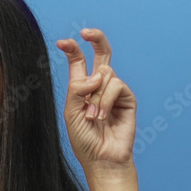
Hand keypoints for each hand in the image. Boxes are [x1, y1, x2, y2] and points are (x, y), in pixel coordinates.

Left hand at [56, 28, 136, 173]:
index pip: (79, 62)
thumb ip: (78, 90)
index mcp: (82, 88)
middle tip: (86, 32)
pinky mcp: (127, 98)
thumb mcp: (71, 113)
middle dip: (96, 38)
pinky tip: (104, 116)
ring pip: (105, 74)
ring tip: (94, 118)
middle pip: (101, 54)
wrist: (102, 158)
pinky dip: (106, 100)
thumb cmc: (85, 140)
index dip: (72, 49)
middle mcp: (100, 86)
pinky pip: (116, 85)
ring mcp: (115, 91)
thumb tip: (97, 74)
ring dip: (96, 97)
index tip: (63, 42)